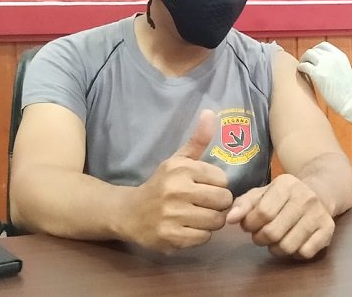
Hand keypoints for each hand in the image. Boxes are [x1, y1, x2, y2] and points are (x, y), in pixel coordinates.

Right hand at [120, 110, 233, 253]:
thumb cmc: (160, 184)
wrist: (128, 212)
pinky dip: (200, 235)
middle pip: (223, 201)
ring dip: (210, 221)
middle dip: (217, 204)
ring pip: (216, 221)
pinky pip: (204, 238)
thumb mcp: (177, 160)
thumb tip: (211, 113)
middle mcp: (177, 190)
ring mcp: (173, 216)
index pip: (222, 180)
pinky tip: (187, 228)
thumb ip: (197, 140)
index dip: (217, 185)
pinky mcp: (171, 238)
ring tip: (197, 216)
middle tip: (204, 204)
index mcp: (181, 169)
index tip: (204, 187)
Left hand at [225, 174, 334, 258]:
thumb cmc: (283, 197)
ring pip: (288, 246)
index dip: (250, 224)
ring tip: (276, 239)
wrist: (320, 192)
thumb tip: (230, 219)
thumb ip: (243, 205)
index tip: (249, 225)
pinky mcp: (328, 229)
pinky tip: (293, 242)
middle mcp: (305, 197)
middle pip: (273, 232)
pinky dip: (295, 253)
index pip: (262, 212)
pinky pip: (305, 253)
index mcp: (286, 184)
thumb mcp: (261, 194)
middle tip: (261, 235)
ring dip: (276, 248)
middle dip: (260, 238)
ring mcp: (319, 213)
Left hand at [297, 41, 351, 134]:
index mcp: (340, 56)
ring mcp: (325, 65)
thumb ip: (335, 65)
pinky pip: (304, 65)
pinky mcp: (317, 74)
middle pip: (314, 50)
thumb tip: (322, 65)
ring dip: (303, 60)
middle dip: (308, 57)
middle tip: (305, 65)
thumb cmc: (348, 92)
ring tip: (302, 69)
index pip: (323, 46)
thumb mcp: (345, 72)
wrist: (351, 102)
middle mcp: (333, 58)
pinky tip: (301, 73)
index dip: (315, 51)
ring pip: (307, 55)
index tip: (312, 58)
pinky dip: (300, 68)